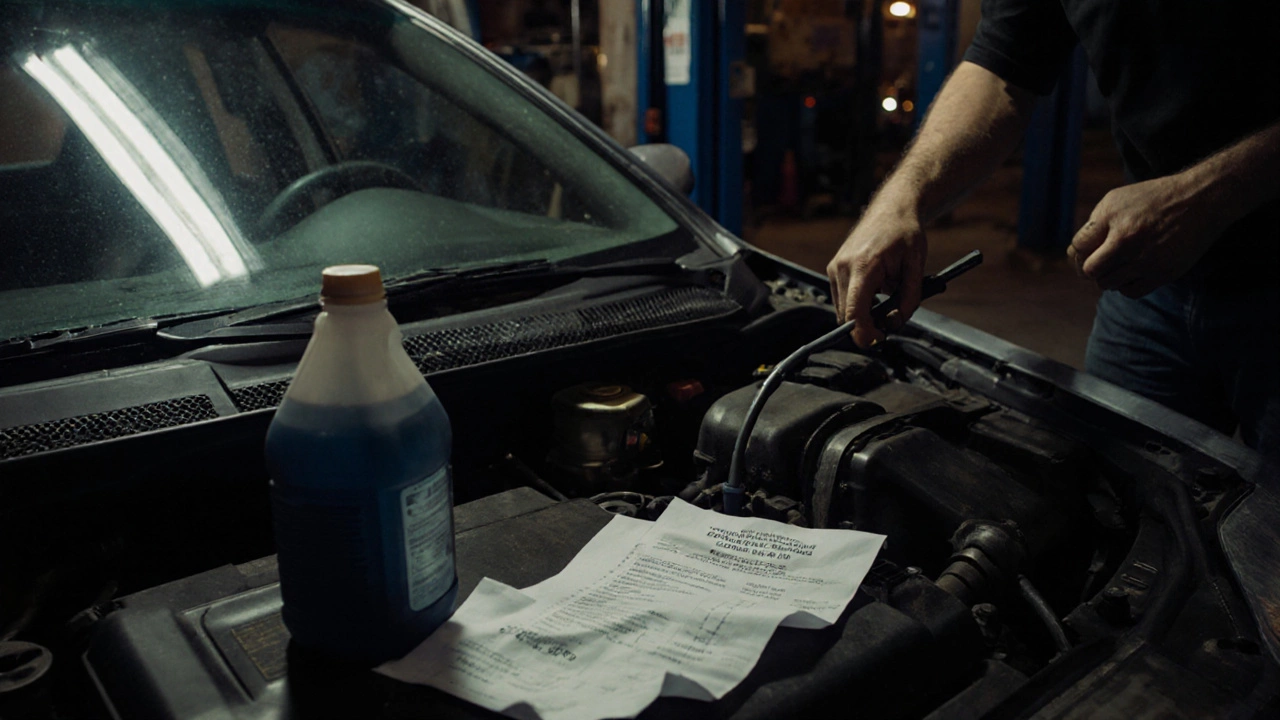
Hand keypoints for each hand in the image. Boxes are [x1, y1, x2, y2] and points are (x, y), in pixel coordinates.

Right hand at [826, 208, 927, 347]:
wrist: (892, 208)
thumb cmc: (905, 233)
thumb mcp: (916, 266)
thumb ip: (909, 299)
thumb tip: (895, 323)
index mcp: (863, 266)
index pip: (854, 313)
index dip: (865, 334)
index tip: (880, 339)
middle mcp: (842, 268)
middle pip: (847, 316)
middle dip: (868, 325)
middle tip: (891, 319)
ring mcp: (834, 268)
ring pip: (843, 310)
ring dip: (863, 313)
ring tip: (885, 296)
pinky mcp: (833, 270)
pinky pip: (842, 299)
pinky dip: (858, 303)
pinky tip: (875, 289)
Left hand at [1068, 173, 1220, 297]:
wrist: (1200, 200)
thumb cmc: (1153, 199)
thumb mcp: (1117, 200)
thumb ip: (1094, 225)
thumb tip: (1076, 254)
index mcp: (1112, 218)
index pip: (1078, 248)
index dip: (1078, 252)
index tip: (1086, 252)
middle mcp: (1127, 240)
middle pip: (1090, 271)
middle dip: (1089, 269)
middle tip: (1098, 264)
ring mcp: (1146, 259)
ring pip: (1108, 284)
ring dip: (1108, 278)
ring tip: (1118, 265)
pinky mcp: (1163, 273)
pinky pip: (1130, 292)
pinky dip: (1126, 286)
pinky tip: (1132, 273)